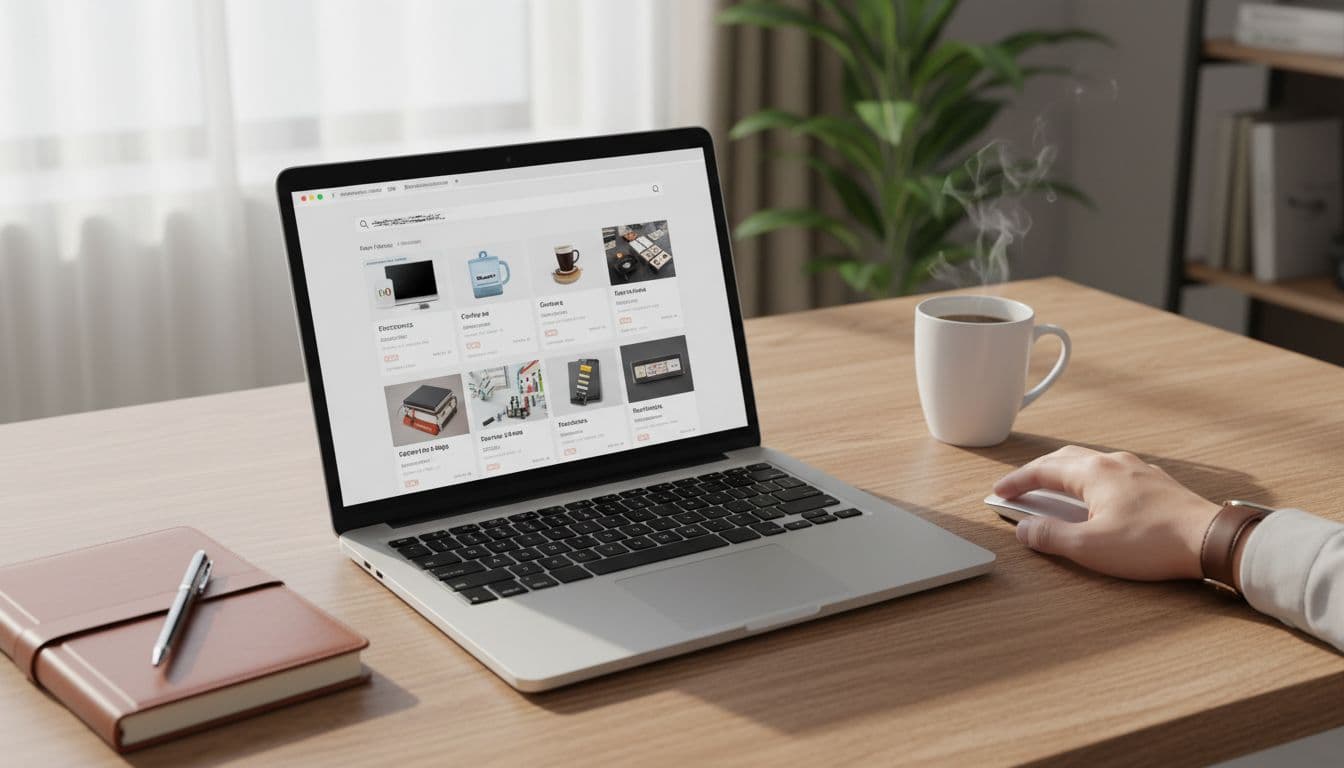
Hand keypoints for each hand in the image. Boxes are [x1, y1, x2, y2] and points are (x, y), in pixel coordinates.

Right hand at [994, 446, 1221, 580]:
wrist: (1211, 540)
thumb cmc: (1152, 542)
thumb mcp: (1090, 547)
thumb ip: (1050, 536)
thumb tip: (1024, 528)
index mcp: (1093, 473)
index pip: (1042, 471)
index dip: (1016, 482)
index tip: (998, 492)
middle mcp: (1114, 463)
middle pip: (1064, 459)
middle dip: (1037, 472)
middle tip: (1020, 487)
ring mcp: (1138, 470)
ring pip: (1090, 463)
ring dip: (1065, 474)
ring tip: (1054, 489)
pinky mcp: (1156, 484)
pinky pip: (1112, 473)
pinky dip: (1091, 480)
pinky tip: (1097, 496)